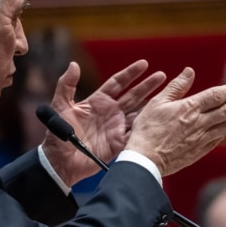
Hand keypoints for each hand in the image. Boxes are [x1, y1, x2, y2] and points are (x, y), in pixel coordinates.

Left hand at [40, 60, 165, 185]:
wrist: (61, 161)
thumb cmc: (58, 134)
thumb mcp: (60, 106)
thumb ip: (66, 85)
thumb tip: (74, 64)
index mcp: (98, 101)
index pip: (118, 83)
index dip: (131, 73)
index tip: (144, 64)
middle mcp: (110, 112)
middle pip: (133, 95)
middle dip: (148, 85)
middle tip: (162, 76)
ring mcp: (116, 127)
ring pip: (139, 112)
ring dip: (152, 104)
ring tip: (167, 96)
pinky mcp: (119, 143)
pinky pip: (136, 133)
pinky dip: (148, 127)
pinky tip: (160, 120)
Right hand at [124, 69, 225, 176]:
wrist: (146, 159)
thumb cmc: (147, 129)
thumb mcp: (157, 102)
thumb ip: (176, 86)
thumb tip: (190, 71)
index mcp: (189, 108)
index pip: (216, 96)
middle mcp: (199, 123)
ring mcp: (200, 139)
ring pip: (225, 125)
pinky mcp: (198, 152)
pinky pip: (217, 140)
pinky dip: (225, 131)